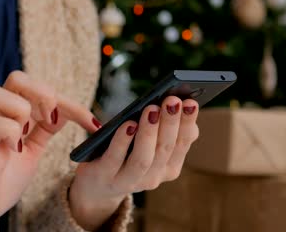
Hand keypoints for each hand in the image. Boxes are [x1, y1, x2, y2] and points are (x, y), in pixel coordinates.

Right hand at [0, 71, 98, 231]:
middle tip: (50, 119)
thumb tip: (66, 110)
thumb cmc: (6, 177)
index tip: (94, 124)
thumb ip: (45, 128)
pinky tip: (15, 149)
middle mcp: (0, 115)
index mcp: (15, 114)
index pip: (44, 93)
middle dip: (42, 93)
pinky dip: (10, 133)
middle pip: (16, 77)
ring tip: (24, 135)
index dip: (73, 105)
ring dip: (21, 111)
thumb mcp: (33, 149)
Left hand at [69, 96, 198, 229]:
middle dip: (170, 122)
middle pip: (164, 149)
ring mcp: (127, 180)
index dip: (187, 124)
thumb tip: (178, 106)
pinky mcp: (104, 176)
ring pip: (143, 158)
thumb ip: (163, 130)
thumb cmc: (125, 155)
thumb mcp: (148, 144)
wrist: (94, 186)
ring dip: (149, 132)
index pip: (181, 145)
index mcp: (167, 168)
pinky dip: (123, 140)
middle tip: (173, 100)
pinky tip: (128, 124)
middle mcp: (151, 178)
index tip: (191, 103)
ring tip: (152, 108)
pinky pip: (116, 158)